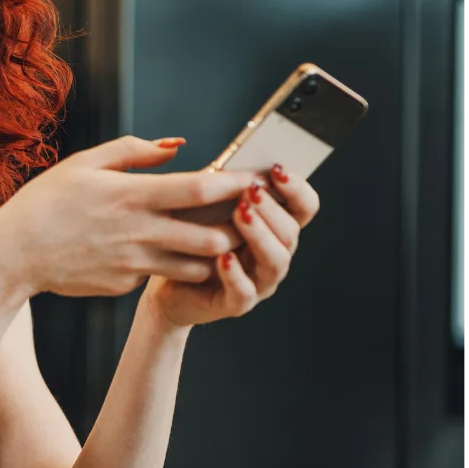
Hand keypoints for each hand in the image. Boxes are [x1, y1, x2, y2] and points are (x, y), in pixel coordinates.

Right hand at [0, 134, 249, 300]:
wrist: (13, 254)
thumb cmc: (45, 202)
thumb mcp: (83, 163)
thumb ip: (132, 150)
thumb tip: (175, 146)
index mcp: (129, 195)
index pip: (197, 189)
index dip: (232, 184)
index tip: (252, 179)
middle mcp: (137, 232)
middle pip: (210, 236)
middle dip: (236, 230)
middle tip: (245, 218)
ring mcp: (132, 264)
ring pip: (195, 265)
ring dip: (212, 255)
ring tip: (218, 240)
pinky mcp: (124, 285)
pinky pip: (158, 275)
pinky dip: (170, 266)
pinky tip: (162, 254)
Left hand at [144, 162, 321, 327]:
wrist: (166, 282)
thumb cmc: (189, 236)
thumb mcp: (206, 205)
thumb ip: (224, 186)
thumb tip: (233, 163)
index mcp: (273, 228)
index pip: (303, 208)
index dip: (298, 189)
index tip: (278, 169)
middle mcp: (273, 255)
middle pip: (291, 233)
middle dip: (273, 210)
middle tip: (252, 191)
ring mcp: (259, 282)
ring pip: (275, 262)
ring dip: (260, 235)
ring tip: (241, 214)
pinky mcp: (236, 304)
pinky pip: (244, 292)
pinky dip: (236, 273)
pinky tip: (224, 256)